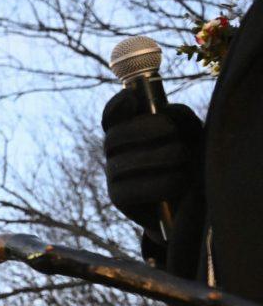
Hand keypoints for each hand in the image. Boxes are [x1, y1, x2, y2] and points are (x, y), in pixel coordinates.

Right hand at [101, 87, 202, 240]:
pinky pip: (131, 188)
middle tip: (171, 132)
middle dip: (144, 129)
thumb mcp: (192, 136)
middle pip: (114, 136)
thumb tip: (164, 110)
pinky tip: (180, 181)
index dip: (117, 105)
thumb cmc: (193, 166)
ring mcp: (112, 177)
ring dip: (159, 156)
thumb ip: (180, 118)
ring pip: (122, 162)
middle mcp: (115, 153)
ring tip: (185, 159)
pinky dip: (160, 183)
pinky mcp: (118, 199)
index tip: (132, 98)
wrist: (193, 207)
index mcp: (129, 133)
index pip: (111, 115)